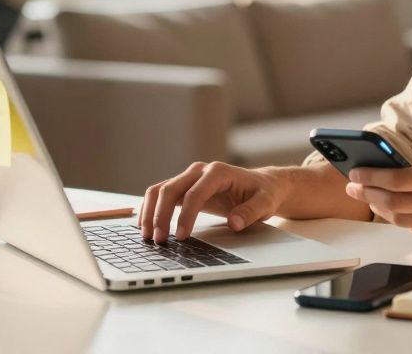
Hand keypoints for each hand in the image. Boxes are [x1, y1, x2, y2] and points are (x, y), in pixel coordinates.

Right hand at [141, 161, 285, 242]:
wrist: (263, 185)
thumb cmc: (264, 193)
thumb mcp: (266, 203)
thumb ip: (251, 212)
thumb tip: (235, 223)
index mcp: (219, 172)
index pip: (195, 193)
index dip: (185, 216)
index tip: (181, 237)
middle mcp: (200, 171)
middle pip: (170, 189)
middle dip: (161, 215)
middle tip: (159, 241)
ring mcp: (190, 177)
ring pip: (160, 190)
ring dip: (150, 212)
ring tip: (148, 236)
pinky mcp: (185, 187)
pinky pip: (161, 194)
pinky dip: (150, 208)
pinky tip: (145, 226)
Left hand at [346, 126, 411, 249]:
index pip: (399, 179)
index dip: (372, 177)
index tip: (356, 173)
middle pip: (394, 202)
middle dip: (367, 194)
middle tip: (352, 187)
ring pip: (402, 220)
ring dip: (380, 209)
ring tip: (369, 198)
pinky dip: (402, 221)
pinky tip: (395, 210)